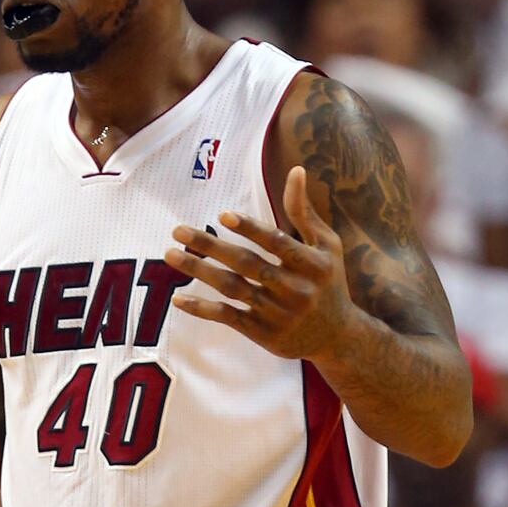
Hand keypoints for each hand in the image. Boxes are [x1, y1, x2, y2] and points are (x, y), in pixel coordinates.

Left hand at [165, 166, 361, 362]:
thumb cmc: (327, 281)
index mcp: (313, 264)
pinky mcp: (262, 332)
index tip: (222, 215)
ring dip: (199, 271)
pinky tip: (177, 299)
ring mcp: (277, 313)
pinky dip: (202, 309)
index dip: (250, 229)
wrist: (337, 336)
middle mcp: (296, 289)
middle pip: (247, 264)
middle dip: (210, 246)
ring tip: (170, 254)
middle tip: (178, 230)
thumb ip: (304, 212)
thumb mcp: (326, 246)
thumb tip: (296, 170)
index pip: (277, 243)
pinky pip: (228, 317)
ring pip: (232, 288)